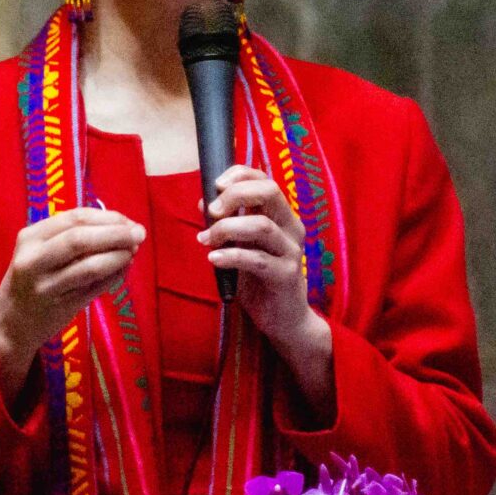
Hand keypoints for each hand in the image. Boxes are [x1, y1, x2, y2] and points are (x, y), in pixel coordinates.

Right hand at [0, 208, 143, 395]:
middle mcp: (34, 260)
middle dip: (115, 234)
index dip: (107, 217)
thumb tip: (122, 226)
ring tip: (133, 252)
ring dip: (118, 257)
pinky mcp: (61, 307)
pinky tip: (123, 270)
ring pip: (89, 267)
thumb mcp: (39, 250)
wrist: (10, 322)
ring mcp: (47, 286)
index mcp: (30, 237)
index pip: (74, 218)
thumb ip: (72, 236)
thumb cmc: (31, 278)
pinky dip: (114, 277)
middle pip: (80, 239)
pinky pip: (94, 288)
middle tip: (139, 234)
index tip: (128, 220)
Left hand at [201, 167, 333, 410]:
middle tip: (211, 211)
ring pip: (261, 225)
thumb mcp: (242, 247)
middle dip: (236, 194)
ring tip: (206, 240)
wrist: (284, 320)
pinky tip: (214, 259)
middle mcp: (291, 228)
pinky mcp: (286, 277)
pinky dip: (231, 256)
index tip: (216, 184)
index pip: (265, 180)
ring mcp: (291, 252)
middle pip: (270, 192)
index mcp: (282, 216)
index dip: (240, 174)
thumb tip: (203, 202)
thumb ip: (228, 224)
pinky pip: (257, 260)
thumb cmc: (260, 280)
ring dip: (227, 229)